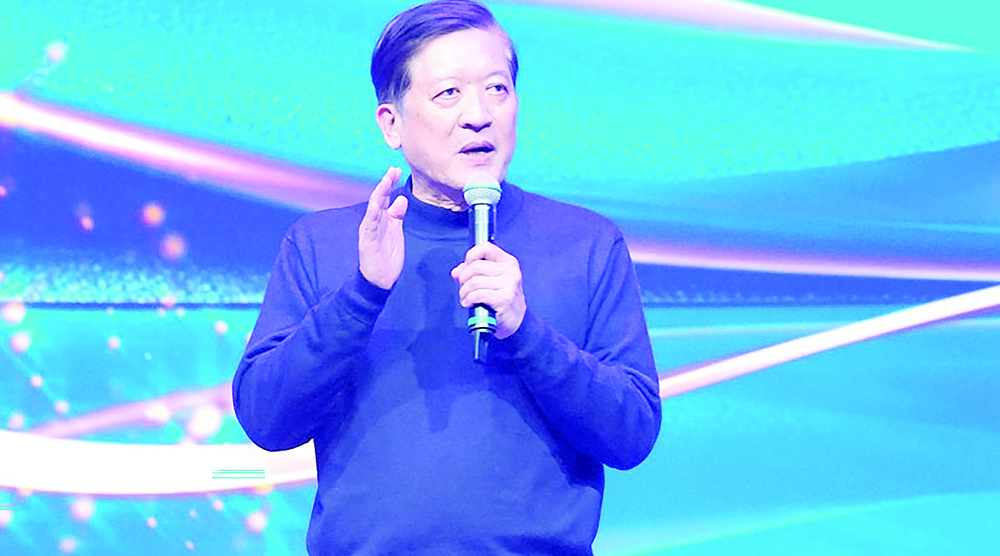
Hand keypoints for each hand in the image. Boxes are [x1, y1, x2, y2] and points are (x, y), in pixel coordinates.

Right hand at [359, 167, 407, 289]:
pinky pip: (369, 226)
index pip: (385, 197)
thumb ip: (397, 216)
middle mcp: (374, 221)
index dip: (390, 183)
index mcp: (382, 219)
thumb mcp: (396, 231)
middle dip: (385, 184)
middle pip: (379, 199)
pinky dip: (372, 214)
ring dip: (379, 194)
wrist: (380, 279)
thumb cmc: (387, 256)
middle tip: (393, 170)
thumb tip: (402, 199)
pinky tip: (375, 204)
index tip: (398, 170)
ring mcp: (369, 230)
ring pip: (373, 208)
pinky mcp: (367, 241)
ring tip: (385, 181)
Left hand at [451, 243, 525, 339]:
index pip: (486, 247)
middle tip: (463, 288)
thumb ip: (473, 273)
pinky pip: (477, 295)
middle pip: (475, 266)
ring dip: (464, 292)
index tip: (466, 266)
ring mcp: (509, 284)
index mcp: (508, 262)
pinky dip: (468, 300)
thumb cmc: (502, 299)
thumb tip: (456, 272)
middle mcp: (511, 271)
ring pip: (474, 282)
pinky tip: (469, 304)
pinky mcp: (504, 298)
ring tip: (465, 298)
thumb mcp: (490, 281)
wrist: (516, 320)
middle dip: (463, 278)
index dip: (471, 255)